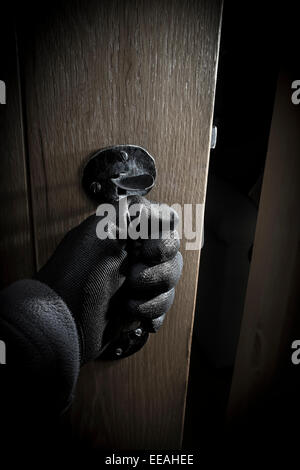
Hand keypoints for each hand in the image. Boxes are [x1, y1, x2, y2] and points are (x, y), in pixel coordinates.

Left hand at [36, 196, 182, 362]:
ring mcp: (135, 282)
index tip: (148, 249)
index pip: (162, 223)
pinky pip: (161, 307)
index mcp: (124, 233)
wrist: (60, 325)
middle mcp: (131, 255)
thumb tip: (148, 205)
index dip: (163, 237)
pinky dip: (153, 312)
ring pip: (169, 283)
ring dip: (155, 296)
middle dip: (159, 271)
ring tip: (129, 304)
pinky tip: (137, 316)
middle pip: (171, 255)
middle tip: (135, 277)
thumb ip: (128, 213)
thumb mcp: (98, 235)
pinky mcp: (136, 307)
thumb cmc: (73, 279)